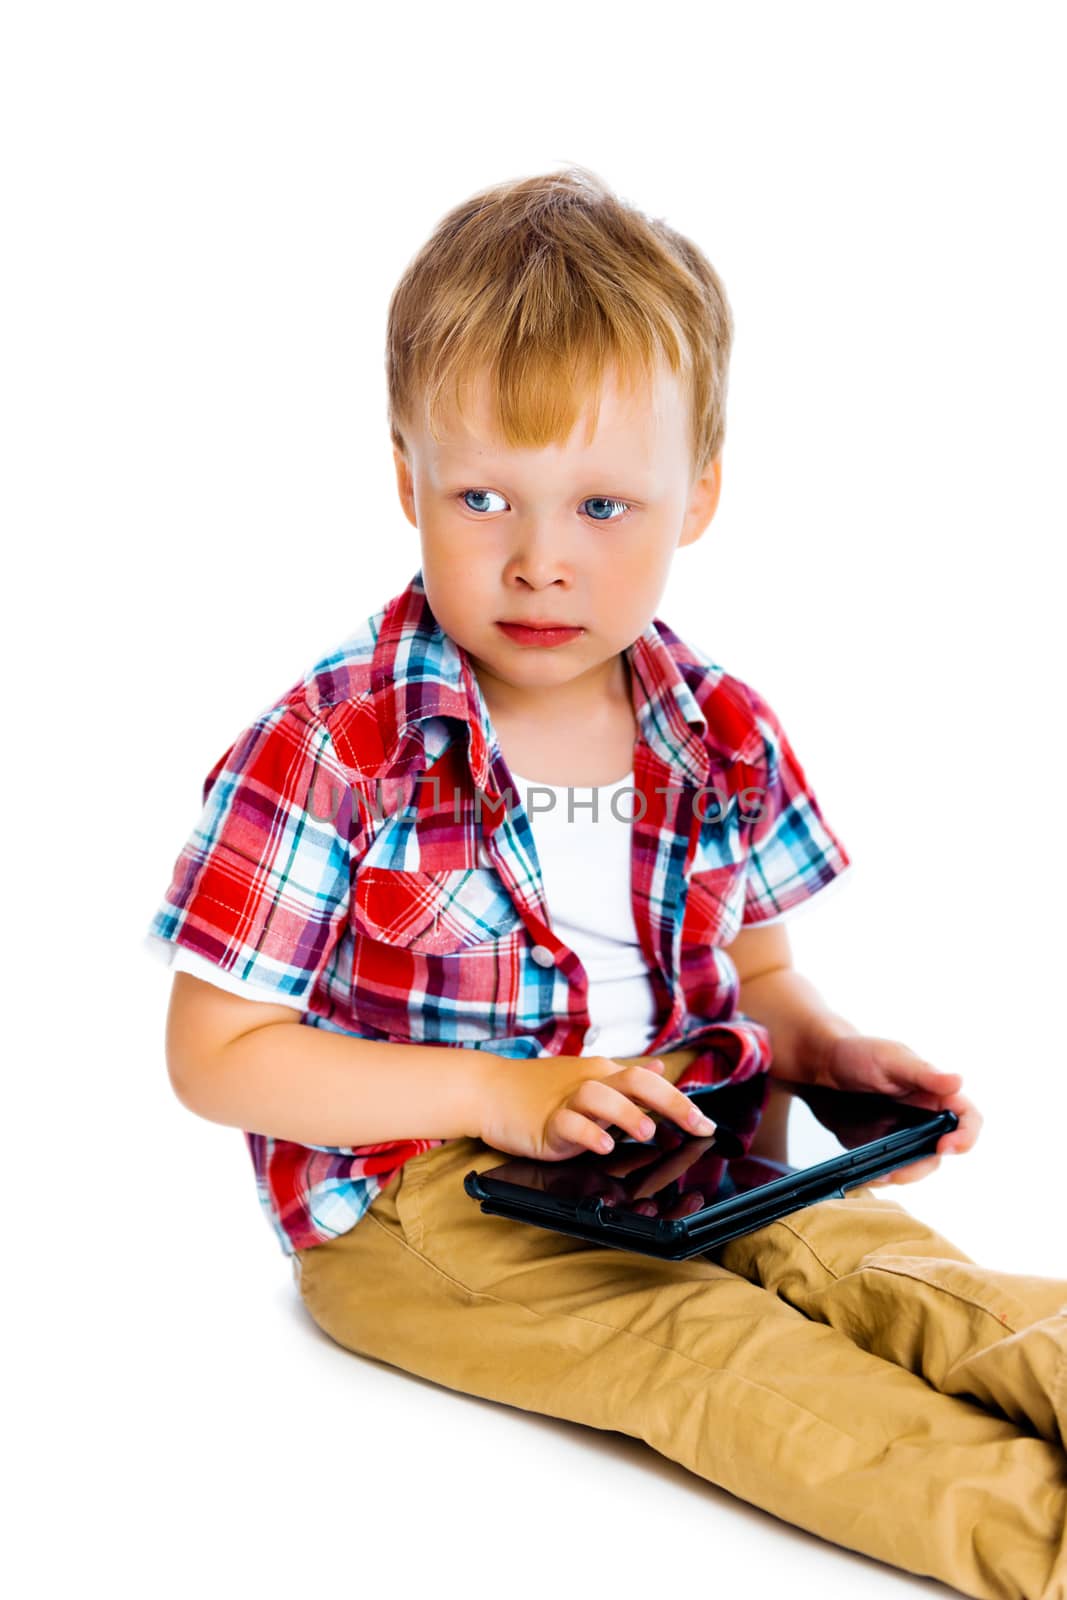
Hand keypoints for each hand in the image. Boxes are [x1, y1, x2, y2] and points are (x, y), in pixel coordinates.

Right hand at [474, 1053, 717, 1163]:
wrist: (489, 1089)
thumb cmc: (539, 1089)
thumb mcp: (587, 1077)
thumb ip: (625, 1076)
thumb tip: (659, 1068)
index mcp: (602, 1074)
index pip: (649, 1082)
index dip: (681, 1102)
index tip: (707, 1124)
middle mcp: (589, 1082)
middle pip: (634, 1082)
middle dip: (671, 1104)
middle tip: (697, 1125)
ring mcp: (566, 1101)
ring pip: (601, 1098)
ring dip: (628, 1115)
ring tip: (648, 1133)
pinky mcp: (545, 1122)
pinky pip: (569, 1124)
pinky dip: (589, 1134)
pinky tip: (604, 1146)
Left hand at [813, 1034, 982, 1186]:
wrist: (818, 1065)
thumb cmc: (856, 1052)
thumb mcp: (889, 1058)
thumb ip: (923, 1073)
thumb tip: (959, 1080)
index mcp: (934, 1092)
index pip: (966, 1118)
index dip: (965, 1137)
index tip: (944, 1147)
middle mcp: (924, 1116)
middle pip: (941, 1152)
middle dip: (921, 1165)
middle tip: (894, 1171)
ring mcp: (903, 1134)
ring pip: (916, 1166)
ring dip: (900, 1175)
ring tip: (875, 1174)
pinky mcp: (881, 1147)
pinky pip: (890, 1169)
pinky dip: (880, 1176)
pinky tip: (862, 1175)